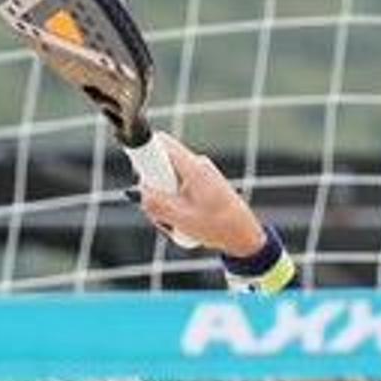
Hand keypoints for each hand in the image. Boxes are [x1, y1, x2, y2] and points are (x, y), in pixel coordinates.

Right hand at [132, 134, 264, 256]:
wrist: (246, 237)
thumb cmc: (221, 228)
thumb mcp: (183, 220)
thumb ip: (156, 205)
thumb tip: (134, 192)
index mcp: (194, 168)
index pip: (161, 143)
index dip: (144, 153)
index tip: (136, 170)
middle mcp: (197, 165)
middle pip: (160, 165)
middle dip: (152, 189)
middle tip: (159, 213)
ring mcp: (199, 174)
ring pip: (167, 180)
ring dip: (163, 202)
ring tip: (175, 223)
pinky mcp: (201, 186)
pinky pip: (177, 189)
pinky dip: (174, 205)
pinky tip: (182, 222)